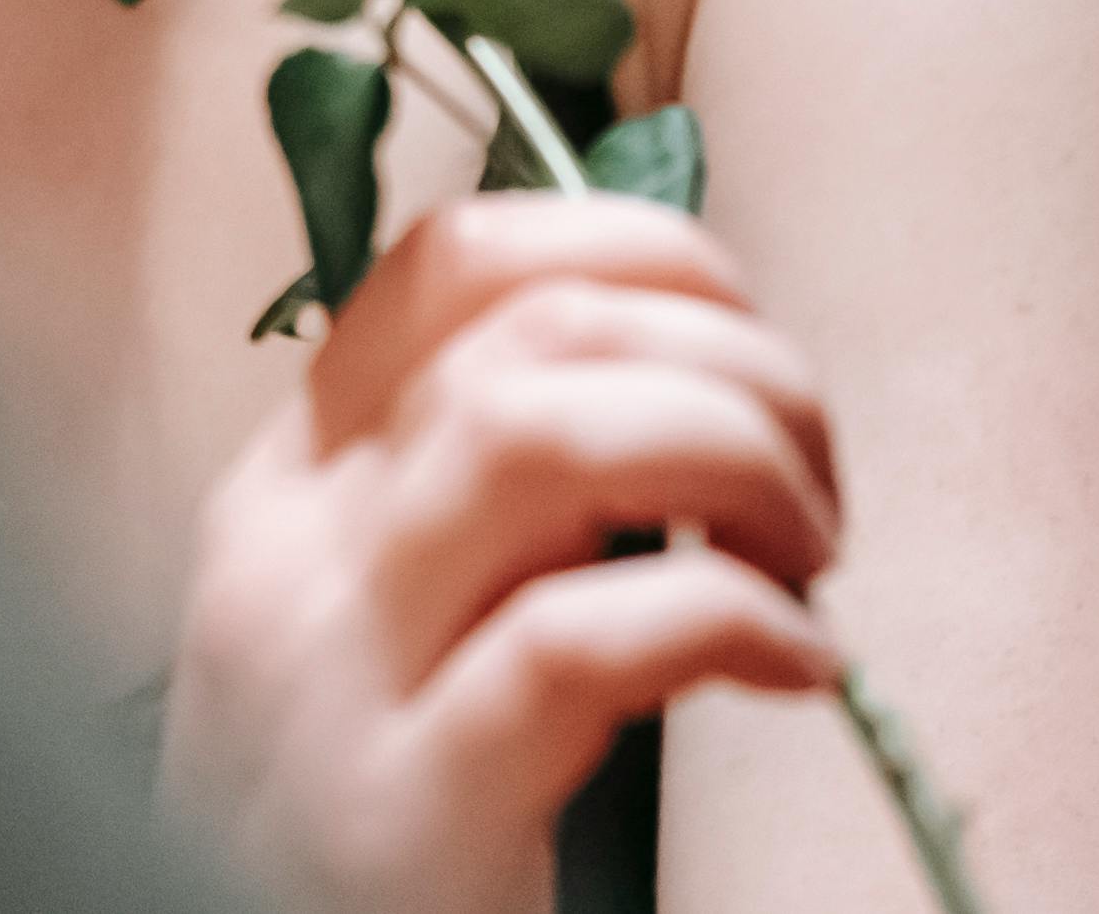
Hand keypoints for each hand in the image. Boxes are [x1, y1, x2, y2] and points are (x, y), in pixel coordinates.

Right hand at [160, 192, 844, 913]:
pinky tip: (792, 665)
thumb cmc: (359, 846)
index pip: (447, 266)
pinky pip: (578, 643)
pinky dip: (730, 620)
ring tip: (804, 552)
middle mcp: (287, 553)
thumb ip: (474, 526)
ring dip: (727, 452)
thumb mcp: (378, 642)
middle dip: (730, 359)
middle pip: (527, 328)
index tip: (739, 337)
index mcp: (286, 493)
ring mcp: (330, 680)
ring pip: (534, 432)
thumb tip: (668, 400)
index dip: (632, 251)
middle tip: (812, 478)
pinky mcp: (401, 815)